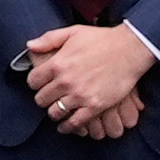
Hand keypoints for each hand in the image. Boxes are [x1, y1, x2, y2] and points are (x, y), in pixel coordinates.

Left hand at [21, 23, 154, 138]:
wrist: (129, 49)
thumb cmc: (102, 39)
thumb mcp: (73, 32)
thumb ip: (49, 39)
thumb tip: (30, 46)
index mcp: (58, 63)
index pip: (33, 81)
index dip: (35, 83)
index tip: (40, 83)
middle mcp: (66, 81)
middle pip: (41, 99)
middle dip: (43, 98)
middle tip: (49, 96)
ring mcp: (80, 96)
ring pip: (55, 113)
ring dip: (54, 112)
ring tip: (58, 109)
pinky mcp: (94, 106)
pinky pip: (74, 123)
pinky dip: (67, 127)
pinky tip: (66, 126)